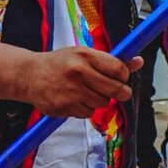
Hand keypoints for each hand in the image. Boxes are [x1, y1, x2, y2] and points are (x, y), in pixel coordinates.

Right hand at [21, 45, 136, 117]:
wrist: (28, 75)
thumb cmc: (60, 63)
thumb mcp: (83, 54)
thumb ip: (111, 60)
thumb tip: (139, 61)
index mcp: (84, 55)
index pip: (119, 69)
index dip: (124, 75)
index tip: (121, 77)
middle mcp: (78, 72)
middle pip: (116, 89)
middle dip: (121, 92)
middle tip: (119, 91)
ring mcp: (70, 91)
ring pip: (103, 103)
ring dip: (100, 100)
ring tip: (87, 91)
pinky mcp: (64, 107)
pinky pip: (88, 113)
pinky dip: (86, 108)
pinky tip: (75, 99)